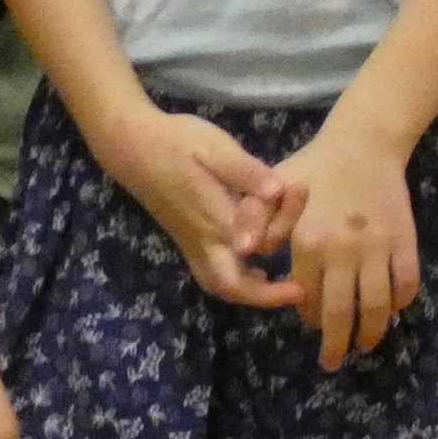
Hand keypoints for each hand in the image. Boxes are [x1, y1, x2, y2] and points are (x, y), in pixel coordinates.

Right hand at [97, 106, 302, 310]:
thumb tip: (278, 191)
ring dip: (248, 292)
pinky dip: (235, 280)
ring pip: (218, 284)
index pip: (255, 246)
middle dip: (263, 296)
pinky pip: (211, 273)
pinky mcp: (186, 239)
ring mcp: (191, 242)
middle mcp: (203, 238)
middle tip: (297, 291)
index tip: (305, 256)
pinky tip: (256, 269)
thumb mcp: (215, 147)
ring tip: (280, 287)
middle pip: (230, 285)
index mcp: (215, 217)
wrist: (132, 146)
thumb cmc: (176, 141)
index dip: (280, 249)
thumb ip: (246, 171)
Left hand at [262, 117, 422, 371]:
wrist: (364, 142)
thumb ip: (255, 219)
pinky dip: (401, 302)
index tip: (311, 327)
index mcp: (310, 241)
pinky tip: (392, 309)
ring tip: (365, 346)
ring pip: (378, 306)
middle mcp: (344, 250)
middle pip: (342, 313)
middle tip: (333, 363)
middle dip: (337, 345)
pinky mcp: (405, 241)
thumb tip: (246, 253)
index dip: (309, 319)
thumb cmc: (313, 167)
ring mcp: (378, 248)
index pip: (307, 298)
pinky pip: (407, 283)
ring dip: (372, 333)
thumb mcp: (275, 188)